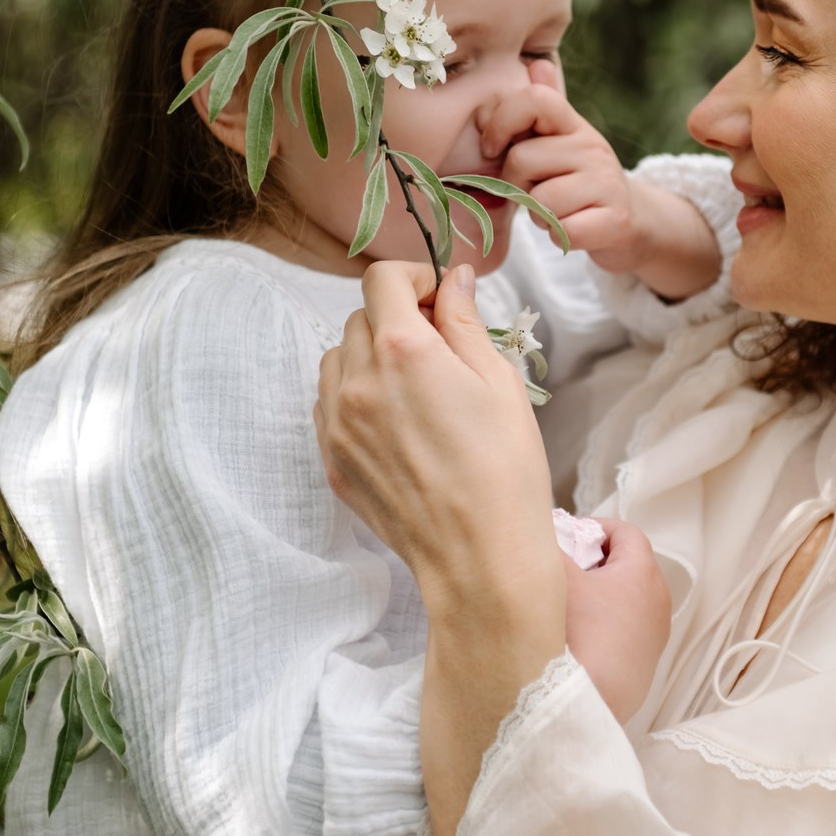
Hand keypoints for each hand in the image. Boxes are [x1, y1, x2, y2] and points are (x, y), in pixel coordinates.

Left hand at [315, 260, 564, 635]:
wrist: (480, 559)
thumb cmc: (505, 470)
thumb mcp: (499, 382)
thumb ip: (465, 321)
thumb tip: (452, 278)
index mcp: (404, 351)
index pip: (381, 280)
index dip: (412, 275)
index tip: (437, 293)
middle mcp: (358, 381)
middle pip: (360, 318)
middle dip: (396, 317)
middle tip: (439, 344)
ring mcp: (338, 424)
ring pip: (337, 360)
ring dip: (368, 355)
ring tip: (414, 385)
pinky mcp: (332, 461)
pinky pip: (329, 406)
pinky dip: (354, 396)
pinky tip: (396, 421)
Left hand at [480, 60, 720, 299]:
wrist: (631, 223)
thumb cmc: (578, 185)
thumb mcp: (559, 145)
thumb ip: (540, 112)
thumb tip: (534, 64)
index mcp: (573, 125)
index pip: (536, 99)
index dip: (501, 122)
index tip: (491, 149)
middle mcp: (593, 146)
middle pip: (523, 159)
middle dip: (516, 185)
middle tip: (537, 192)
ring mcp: (607, 182)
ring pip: (541, 201)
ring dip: (539, 216)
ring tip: (558, 212)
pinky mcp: (616, 220)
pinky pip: (563, 231)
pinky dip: (559, 237)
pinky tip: (572, 230)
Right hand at [564, 520, 671, 722]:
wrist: (592, 702)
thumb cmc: (581, 636)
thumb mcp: (560, 581)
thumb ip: (551, 549)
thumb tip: (542, 534)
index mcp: (644, 572)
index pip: (625, 532)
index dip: (595, 527)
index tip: (570, 536)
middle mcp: (659, 599)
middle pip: (629, 563)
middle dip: (596, 560)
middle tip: (566, 567)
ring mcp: (656, 632)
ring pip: (629, 596)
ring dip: (601, 592)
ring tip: (570, 602)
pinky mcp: (648, 660)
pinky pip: (628, 626)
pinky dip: (607, 620)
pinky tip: (580, 634)